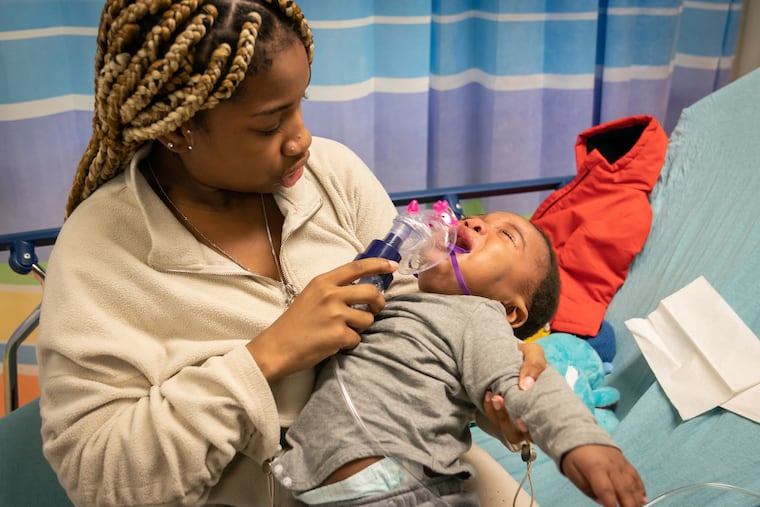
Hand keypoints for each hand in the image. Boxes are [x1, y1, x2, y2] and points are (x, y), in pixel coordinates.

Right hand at [246, 258, 397, 379]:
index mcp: (323, 282)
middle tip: (374, 310)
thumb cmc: (294, 324)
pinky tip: (334, 343)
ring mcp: (335, 314)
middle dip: (379, 303)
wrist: (276, 348)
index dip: (378, 264)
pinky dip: (349, 343)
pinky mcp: (338, 334)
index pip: (357, 267)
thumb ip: (333, 289)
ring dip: (361, 327)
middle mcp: (330, 294)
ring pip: (368, 318)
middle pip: (371, 292)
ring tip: (344, 330)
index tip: (392, 265)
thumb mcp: (311, 296)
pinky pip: (357, 338)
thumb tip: (361, 288)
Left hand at [481, 341, 546, 445]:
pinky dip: (491, 412)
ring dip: (499, 418)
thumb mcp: (533, 353)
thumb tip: (526, 385)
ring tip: (492, 396)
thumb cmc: (527, 357)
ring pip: (511, 433)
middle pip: (524, 435)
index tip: (521, 420)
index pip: (547, 427)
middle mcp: (535, 416)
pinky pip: (498, 424)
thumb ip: (534, 364)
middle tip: (498, 399)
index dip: (534, 430)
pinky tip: (487, 396)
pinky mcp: (506, 417)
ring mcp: (520, 419)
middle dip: (509, 422)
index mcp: (548, 404)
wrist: (511, 355)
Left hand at [561, 445, 646, 506]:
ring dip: (636, 500)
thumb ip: (587, 489)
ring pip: (632, 484)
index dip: (611, 504)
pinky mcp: (625, 462)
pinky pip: (636, 477)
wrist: (582, 433)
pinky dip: (641, 489)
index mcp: (595, 468)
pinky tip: (643, 500)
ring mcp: (620, 463)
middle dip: (628, 505)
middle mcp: (611, 465)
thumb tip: (602, 501)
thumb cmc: (575, 456)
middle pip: (623, 489)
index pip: (606, 490)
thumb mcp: (573, 473)